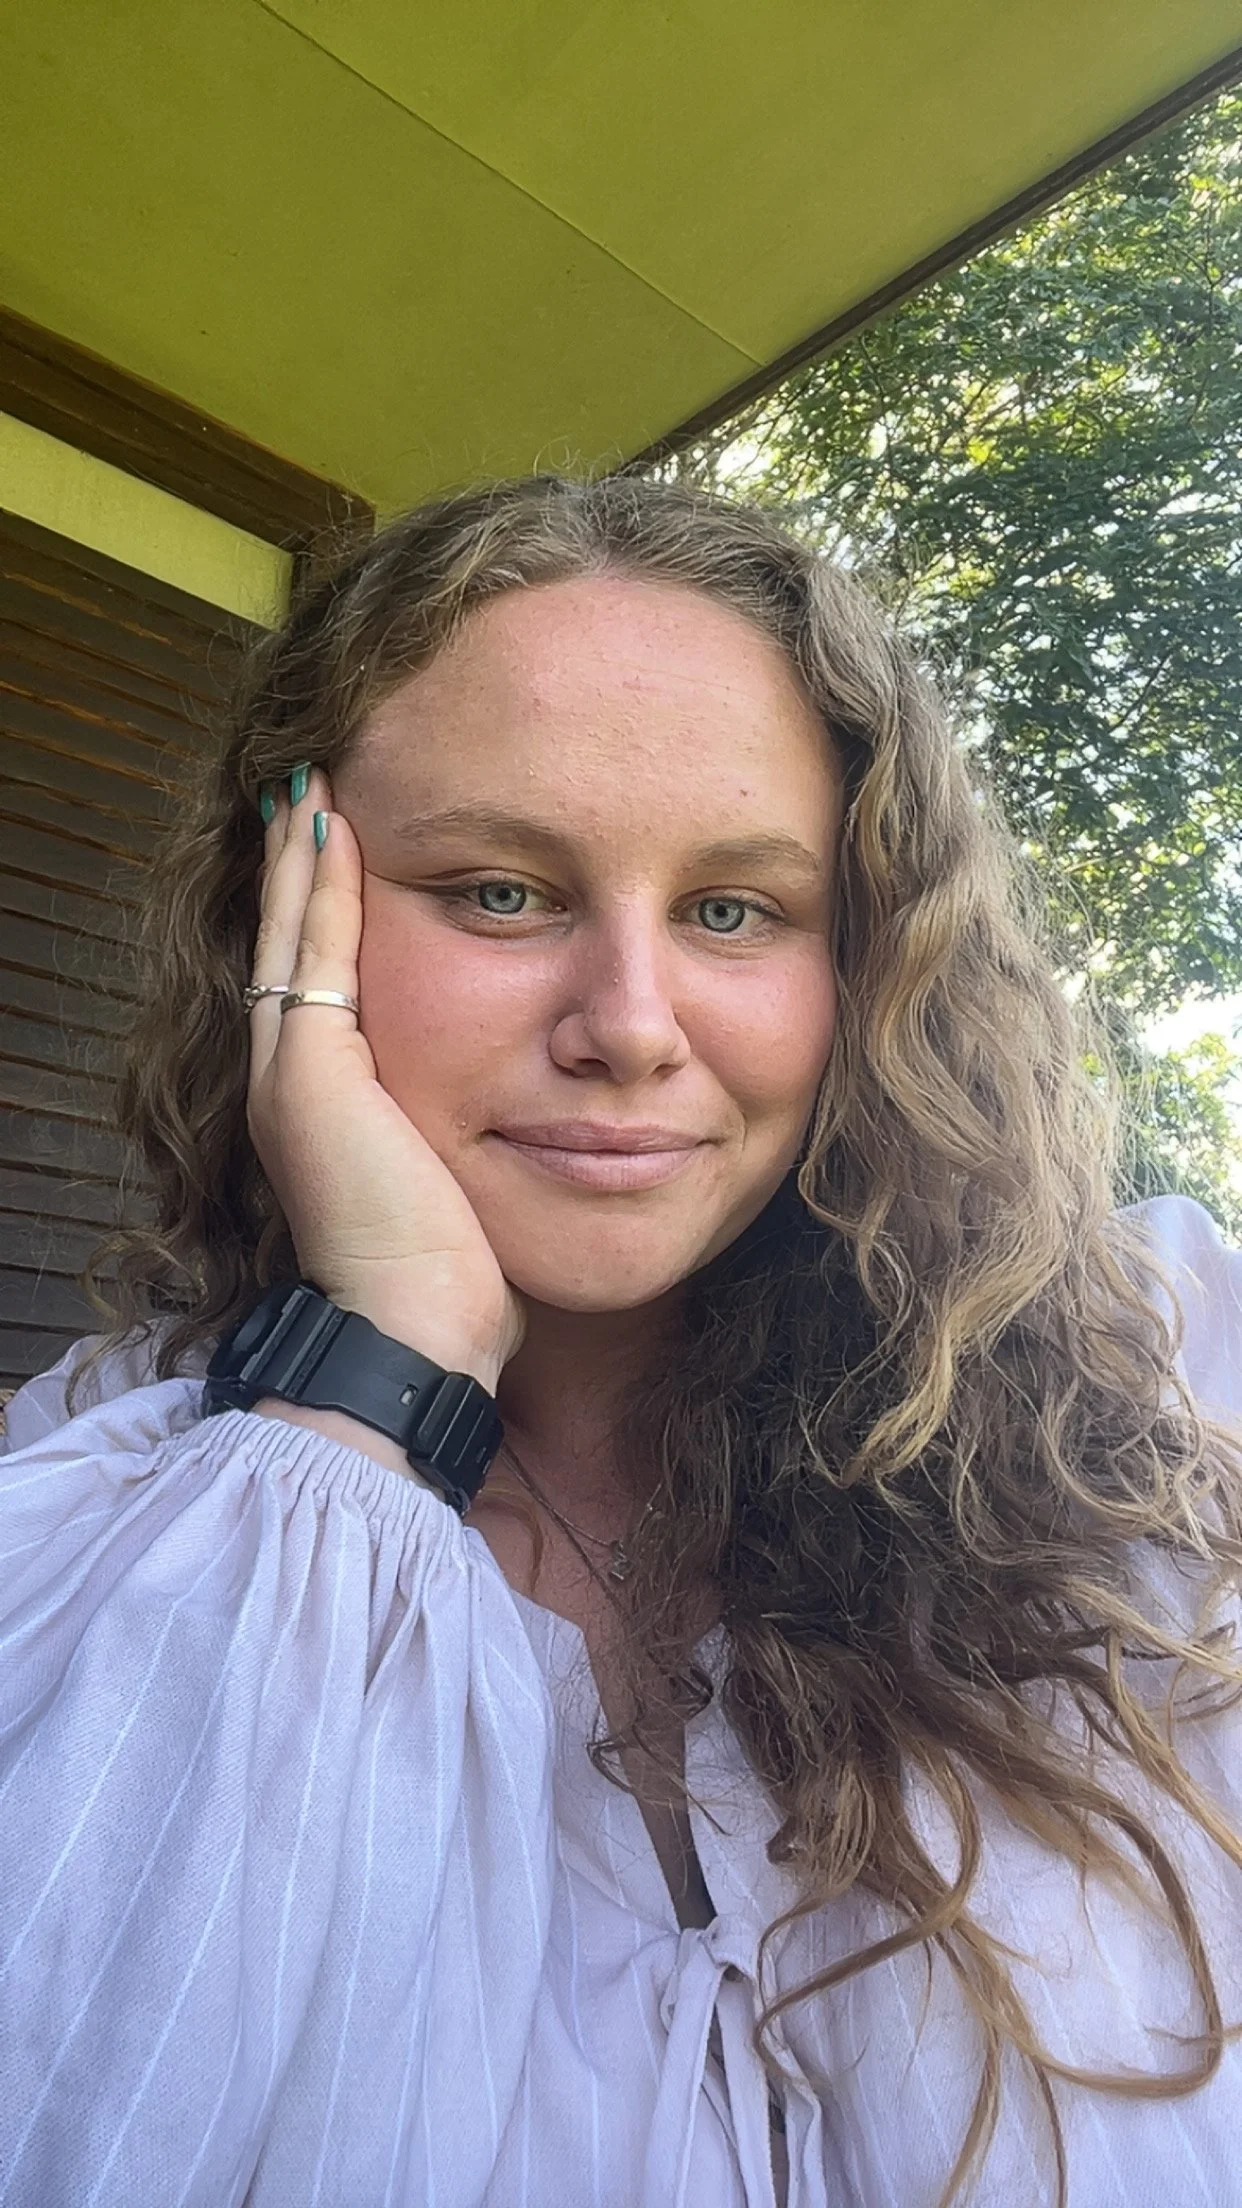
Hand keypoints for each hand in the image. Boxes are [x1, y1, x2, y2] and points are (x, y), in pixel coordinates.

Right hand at [245, 770, 524, 1391]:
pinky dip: (319, 885)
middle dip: (301, 866)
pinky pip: (311, 951)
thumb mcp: (467, 1181)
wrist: (418, 1330)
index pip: (321, 977)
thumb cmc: (459, 1275)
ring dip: (302, 856)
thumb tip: (547, 1115)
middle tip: (314, 789)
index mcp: (326, 1100)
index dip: (327, 911)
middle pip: (289, 940)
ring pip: (288, 932)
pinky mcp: (305, 1072)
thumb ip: (476, 1133)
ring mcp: (288, 1070)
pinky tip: (331, 825)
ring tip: (314, 785)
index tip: (347, 846)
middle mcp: (290, 1076)